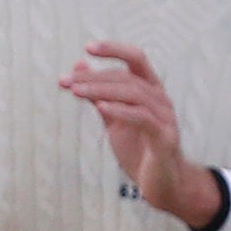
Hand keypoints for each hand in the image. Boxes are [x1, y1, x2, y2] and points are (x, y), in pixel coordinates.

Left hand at [62, 41, 214, 224]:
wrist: (160, 183)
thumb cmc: (139, 149)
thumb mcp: (113, 119)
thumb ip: (98, 94)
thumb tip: (78, 68)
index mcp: (150, 91)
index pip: (136, 60)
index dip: (115, 50)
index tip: (88, 47)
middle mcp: (160, 99)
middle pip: (127, 78)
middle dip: (94, 77)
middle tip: (66, 81)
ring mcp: (165, 118)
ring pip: (134, 94)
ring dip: (102, 91)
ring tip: (75, 91)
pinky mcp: (163, 138)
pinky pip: (142, 118)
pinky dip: (121, 111)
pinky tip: (101, 107)